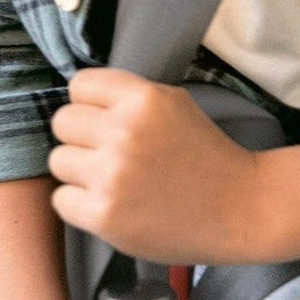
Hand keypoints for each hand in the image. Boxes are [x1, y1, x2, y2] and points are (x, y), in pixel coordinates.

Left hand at [47, 67, 259, 262]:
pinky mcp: (104, 214)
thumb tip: (78, 98)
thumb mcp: (175, 104)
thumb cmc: (206, 156)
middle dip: (82, 138)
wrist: (241, 208)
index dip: (91, 104)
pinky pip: (61, 200)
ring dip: (79, 173)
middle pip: (63, 122)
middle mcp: (124, 132)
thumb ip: (128, 97)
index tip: (107, 121)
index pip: (79, 85)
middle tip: (110, 155)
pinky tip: (111, 205)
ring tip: (113, 182)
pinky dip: (81, 205)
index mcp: (143, 99)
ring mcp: (112, 175)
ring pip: (57, 161)